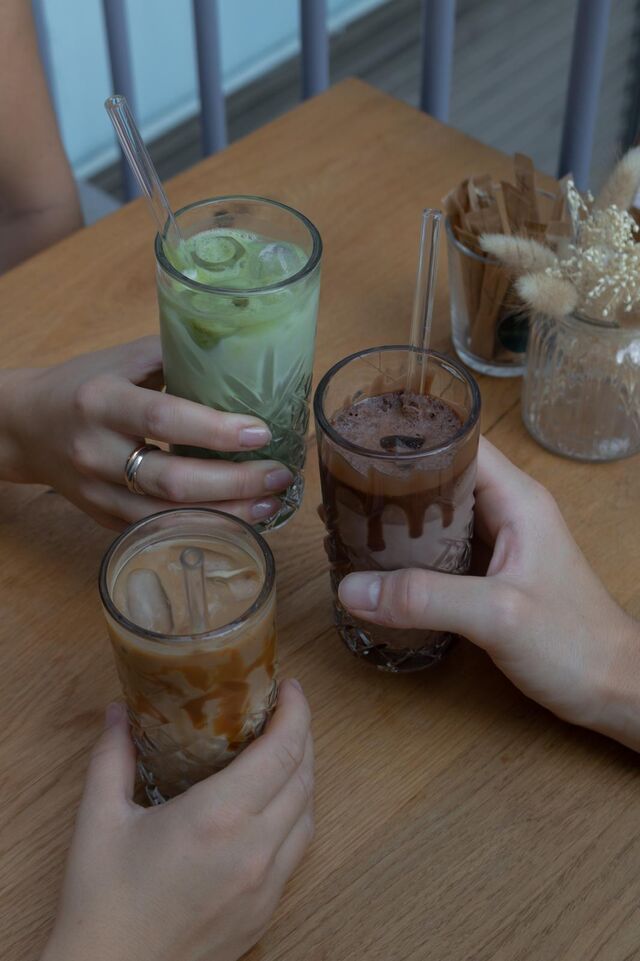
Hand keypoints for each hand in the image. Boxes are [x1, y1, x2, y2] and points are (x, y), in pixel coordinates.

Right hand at [0, 336, 292, 528]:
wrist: (25, 427)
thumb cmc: (86, 384)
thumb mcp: (124, 359)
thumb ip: (178, 356)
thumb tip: (247, 358)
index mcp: (102, 400)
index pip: (164, 419)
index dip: (216, 430)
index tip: (261, 432)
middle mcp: (96, 450)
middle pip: (172, 480)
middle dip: (235, 483)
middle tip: (280, 475)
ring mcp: (97, 492)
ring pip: (167, 516)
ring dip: (227, 516)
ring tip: (270, 504)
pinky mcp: (103, 518)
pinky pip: (157, 531)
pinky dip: (201, 530)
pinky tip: (238, 522)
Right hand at [41, 680, 313, 960]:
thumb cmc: (102, 903)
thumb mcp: (98, 820)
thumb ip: (112, 757)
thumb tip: (120, 712)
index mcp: (218, 818)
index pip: (283, 751)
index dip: (296, 711)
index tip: (289, 687)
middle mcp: (255, 849)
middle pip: (304, 777)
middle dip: (302, 736)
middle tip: (284, 710)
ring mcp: (266, 886)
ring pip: (308, 815)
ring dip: (303, 776)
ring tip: (282, 751)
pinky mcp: (265, 913)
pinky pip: (297, 852)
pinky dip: (296, 817)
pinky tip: (272, 807)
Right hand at [338, 437, 639, 749]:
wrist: (613, 690)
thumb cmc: (575, 644)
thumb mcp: (497, 615)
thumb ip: (425, 598)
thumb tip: (352, 588)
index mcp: (516, 498)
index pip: (458, 441)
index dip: (410, 438)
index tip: (360, 447)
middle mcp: (508, 511)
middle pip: (442, 474)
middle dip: (393, 480)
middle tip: (340, 491)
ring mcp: (502, 543)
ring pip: (439, 513)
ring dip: (398, 518)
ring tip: (348, 522)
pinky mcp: (493, 574)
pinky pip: (443, 548)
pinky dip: (410, 551)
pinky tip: (380, 565)